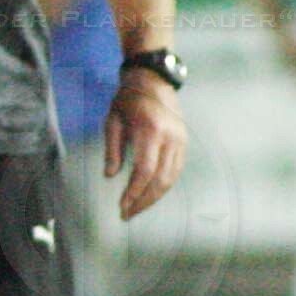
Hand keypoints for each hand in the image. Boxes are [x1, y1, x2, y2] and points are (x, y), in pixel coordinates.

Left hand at [104, 71, 187, 220]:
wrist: (152, 81)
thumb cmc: (127, 101)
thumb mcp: (112, 121)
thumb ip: (112, 149)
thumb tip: (111, 176)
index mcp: (150, 130)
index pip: (144, 170)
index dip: (134, 192)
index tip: (122, 206)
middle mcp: (170, 137)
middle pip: (160, 179)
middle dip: (144, 200)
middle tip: (128, 214)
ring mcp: (180, 140)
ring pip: (171, 178)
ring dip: (155, 197)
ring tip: (138, 208)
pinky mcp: (184, 142)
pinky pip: (176, 170)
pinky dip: (164, 185)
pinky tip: (150, 193)